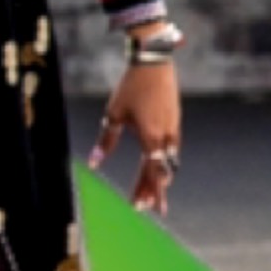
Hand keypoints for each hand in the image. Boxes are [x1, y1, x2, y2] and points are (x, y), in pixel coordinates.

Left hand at [101, 58, 182, 210]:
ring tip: (150, 190)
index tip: (147, 208)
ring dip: (159, 175)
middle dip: (152, 188)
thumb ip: (106, 141)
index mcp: (152, 136)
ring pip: (169, 159)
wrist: (154, 62)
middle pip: (160, 169)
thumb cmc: (131, 88)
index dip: (150, 191)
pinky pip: (171, 147)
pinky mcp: (175, 119)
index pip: (153, 171)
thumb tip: (94, 164)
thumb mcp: (114, 115)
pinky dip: (164, 159)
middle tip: (143, 207)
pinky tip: (157, 164)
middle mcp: (167, 135)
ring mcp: (174, 127)